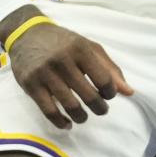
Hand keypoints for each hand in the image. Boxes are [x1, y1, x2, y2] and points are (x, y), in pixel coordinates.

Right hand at [0, 12, 133, 129]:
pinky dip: (61, 122)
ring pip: (70, 105)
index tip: (108, 95)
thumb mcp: (88, 47)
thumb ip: (109, 68)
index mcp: (80, 49)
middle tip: (100, 110)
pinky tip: (67, 123)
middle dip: (99, 108)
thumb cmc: (63, 41)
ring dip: (81, 117)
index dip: (110, 93)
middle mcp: (62, 60)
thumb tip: (129, 92)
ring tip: (84, 116)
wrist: (26, 33)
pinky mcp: (30, 84)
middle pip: (88, 95)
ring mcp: (45, 73)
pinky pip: (49, 111)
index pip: (103, 79)